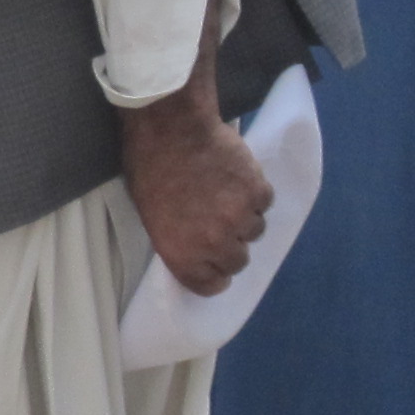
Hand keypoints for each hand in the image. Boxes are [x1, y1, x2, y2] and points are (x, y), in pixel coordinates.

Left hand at [118, 83, 269, 297]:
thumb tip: (195, 250)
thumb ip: (178, 242)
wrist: (171, 128)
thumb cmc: (149, 168)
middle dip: (232, 246)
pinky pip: (265, 203)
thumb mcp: (151, 217)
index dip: (215, 274)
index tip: (215, 264)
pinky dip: (255, 194)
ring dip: (245, 218)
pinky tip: (238, 179)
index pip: (211, 285)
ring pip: (255, 231)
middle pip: (238, 261)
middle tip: (222, 225)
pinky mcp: (257, 191)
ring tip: (228, 195)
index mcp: (182, 254)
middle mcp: (214, 243)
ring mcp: (239, 217)